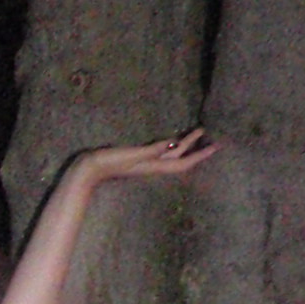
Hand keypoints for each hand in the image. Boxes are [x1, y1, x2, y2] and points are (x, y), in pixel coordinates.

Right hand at [79, 127, 217, 187]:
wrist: (88, 169)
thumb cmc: (109, 162)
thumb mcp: (132, 155)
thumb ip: (152, 151)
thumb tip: (173, 144)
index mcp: (154, 165)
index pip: (183, 163)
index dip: (200, 155)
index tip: (216, 146)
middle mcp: (153, 165)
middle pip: (180, 157)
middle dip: (196, 147)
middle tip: (210, 134)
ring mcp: (145, 162)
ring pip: (171, 154)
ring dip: (185, 144)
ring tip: (197, 132)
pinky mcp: (137, 158)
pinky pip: (161, 151)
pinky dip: (171, 145)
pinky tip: (172, 139)